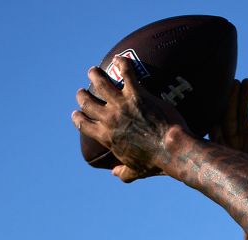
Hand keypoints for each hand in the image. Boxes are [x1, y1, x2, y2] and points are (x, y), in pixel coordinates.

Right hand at [73, 58, 188, 181]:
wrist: (171, 149)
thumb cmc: (155, 162)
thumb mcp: (136, 171)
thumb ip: (123, 172)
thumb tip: (115, 173)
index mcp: (106, 136)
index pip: (83, 124)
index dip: (78, 117)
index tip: (76, 113)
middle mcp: (109, 118)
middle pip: (87, 102)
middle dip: (83, 95)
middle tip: (83, 91)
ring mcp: (122, 104)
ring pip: (100, 83)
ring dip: (94, 75)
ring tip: (93, 71)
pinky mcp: (137, 94)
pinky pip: (126, 73)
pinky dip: (122, 63)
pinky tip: (120, 58)